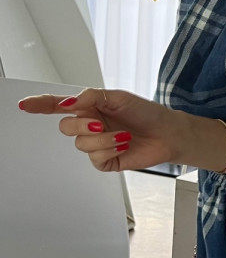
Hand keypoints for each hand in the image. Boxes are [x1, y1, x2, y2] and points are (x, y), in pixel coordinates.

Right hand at [18, 87, 180, 172]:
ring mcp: (97, 144)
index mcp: (89, 107)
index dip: (41, 105)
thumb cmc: (145, 112)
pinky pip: (95, 158)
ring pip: (81, 144)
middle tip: (101, 123)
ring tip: (123, 135)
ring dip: (103, 139)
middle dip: (81, 125)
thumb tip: (69, 102)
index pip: (58, 106)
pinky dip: (109, 150)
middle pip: (66, 127)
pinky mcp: (106, 160)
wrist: (167, 133)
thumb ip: (92, 96)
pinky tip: (124, 145)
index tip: (26, 105)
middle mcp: (90, 125)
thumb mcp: (118, 97)